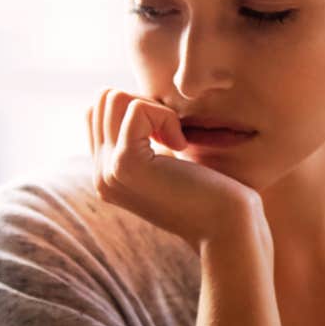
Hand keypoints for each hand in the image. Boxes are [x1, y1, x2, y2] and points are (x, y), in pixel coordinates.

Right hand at [87, 89, 265, 250]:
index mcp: (107, 174)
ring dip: (154, 109)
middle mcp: (100, 174)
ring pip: (112, 98)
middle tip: (173, 135)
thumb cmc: (211, 192)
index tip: (168, 135)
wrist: (226, 227)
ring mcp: (107, 171)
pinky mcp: (126, 164)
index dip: (138, 109)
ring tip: (176, 140)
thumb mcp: (170, 164)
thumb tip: (133, 101)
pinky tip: (181, 145)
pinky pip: (136, 108)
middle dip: (145, 103)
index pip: (98, 113)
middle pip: (103, 100)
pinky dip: (165, 117)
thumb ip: (145, 141)